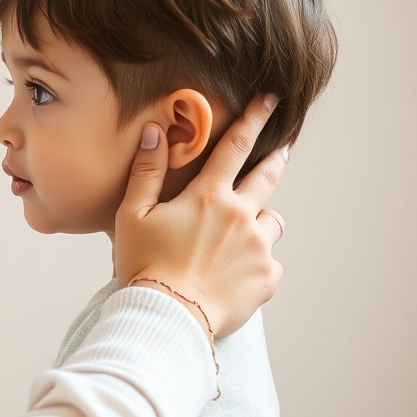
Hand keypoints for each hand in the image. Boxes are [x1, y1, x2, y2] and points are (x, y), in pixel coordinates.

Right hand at [113, 95, 287, 337]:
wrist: (166, 317)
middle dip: (275, 159)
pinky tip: (236, 273)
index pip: (235, 147)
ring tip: (242, 235)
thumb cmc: (143, 264)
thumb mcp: (133, 214)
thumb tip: (157, 131)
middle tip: (283, 149)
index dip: (254, 119)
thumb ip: (146, 171)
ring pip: (273, 223)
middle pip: (267, 177)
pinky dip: (257, 263)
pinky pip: (271, 263)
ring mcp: (259, 250)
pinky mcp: (266, 280)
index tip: (270, 100)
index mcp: (209, 197)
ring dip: (261, 221)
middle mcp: (242, 217)